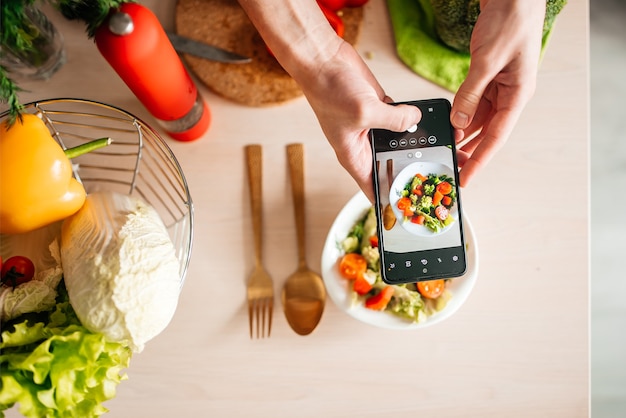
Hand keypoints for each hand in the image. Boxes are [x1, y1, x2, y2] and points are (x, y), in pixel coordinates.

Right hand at [238, 0, 420, 201]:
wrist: (323, 60)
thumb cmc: (329, 91)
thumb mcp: (364, 110)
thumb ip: (394, 120)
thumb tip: (415, 120)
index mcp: (354, 157)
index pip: (373, 189)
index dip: (389, 202)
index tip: (409, 213)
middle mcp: (364, 146)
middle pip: (390, 167)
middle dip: (410, 173)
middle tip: (436, 180)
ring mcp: (373, 127)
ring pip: (399, 144)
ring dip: (415, 145)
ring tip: (440, 153)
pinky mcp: (380, 109)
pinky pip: (402, 120)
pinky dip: (414, 121)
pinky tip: (430, 124)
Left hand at [450, 0, 545, 185]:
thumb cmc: (511, 22)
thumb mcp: (487, 61)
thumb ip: (471, 93)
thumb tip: (458, 121)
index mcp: (518, 94)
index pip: (496, 137)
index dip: (480, 160)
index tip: (466, 178)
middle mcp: (510, 94)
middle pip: (487, 131)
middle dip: (470, 149)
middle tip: (452, 166)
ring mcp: (500, 85)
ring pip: (479, 117)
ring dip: (463, 131)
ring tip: (447, 147)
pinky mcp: (490, 76)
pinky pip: (474, 101)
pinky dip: (461, 112)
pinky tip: (450, 121)